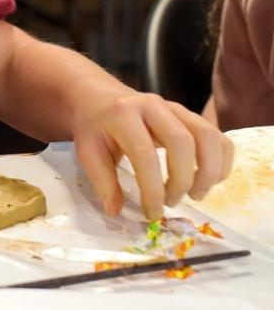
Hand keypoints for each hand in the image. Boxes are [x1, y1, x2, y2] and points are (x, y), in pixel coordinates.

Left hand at [71, 90, 234, 218]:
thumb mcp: (87, 151)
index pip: (144, 154)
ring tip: (196, 194)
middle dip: (182, 180)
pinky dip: (221, 161)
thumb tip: (115, 211)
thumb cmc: (95, 126)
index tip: (152, 212)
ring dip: (209, 171)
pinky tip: (210, 180)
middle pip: (182, 142)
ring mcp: (176, 107)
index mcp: (123, 115)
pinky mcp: (191, 114)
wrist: (99, 97)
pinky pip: (217, 136)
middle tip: (172, 202)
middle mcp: (153, 106)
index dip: (152, 188)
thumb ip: (102, 180)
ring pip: (207, 136)